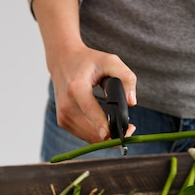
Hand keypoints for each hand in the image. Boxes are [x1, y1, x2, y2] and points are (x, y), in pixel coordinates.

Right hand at [32, 0, 136, 143]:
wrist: (63, 58)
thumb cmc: (90, 58)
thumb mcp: (112, 60)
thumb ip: (127, 78)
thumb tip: (133, 102)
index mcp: (76, 89)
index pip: (93, 116)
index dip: (109, 129)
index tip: (123, 134)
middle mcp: (65, 104)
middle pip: (92, 132)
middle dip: (113, 133)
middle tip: (129, 130)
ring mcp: (62, 115)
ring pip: (87, 137)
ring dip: (105, 135)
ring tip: (120, 127)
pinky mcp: (62, 120)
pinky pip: (82, 135)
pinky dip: (96, 133)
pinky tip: (106, 127)